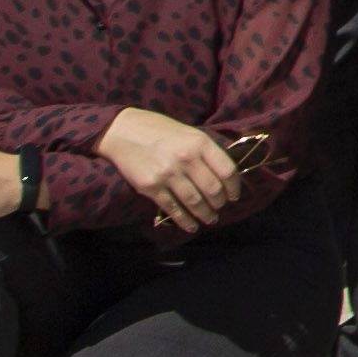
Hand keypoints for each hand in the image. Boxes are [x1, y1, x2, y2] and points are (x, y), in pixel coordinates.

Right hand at [96, 106, 241, 233]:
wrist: (123, 131)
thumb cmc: (160, 130)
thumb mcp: (189, 133)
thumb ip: (206, 151)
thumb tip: (224, 173)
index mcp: (200, 143)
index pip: (227, 170)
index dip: (234, 187)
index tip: (234, 195)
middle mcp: (186, 159)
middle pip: (213, 190)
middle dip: (220, 203)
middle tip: (220, 208)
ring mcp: (168, 174)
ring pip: (195, 202)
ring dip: (206, 215)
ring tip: (210, 219)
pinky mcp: (151, 187)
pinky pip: (173, 209)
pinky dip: (185, 221)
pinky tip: (191, 226)